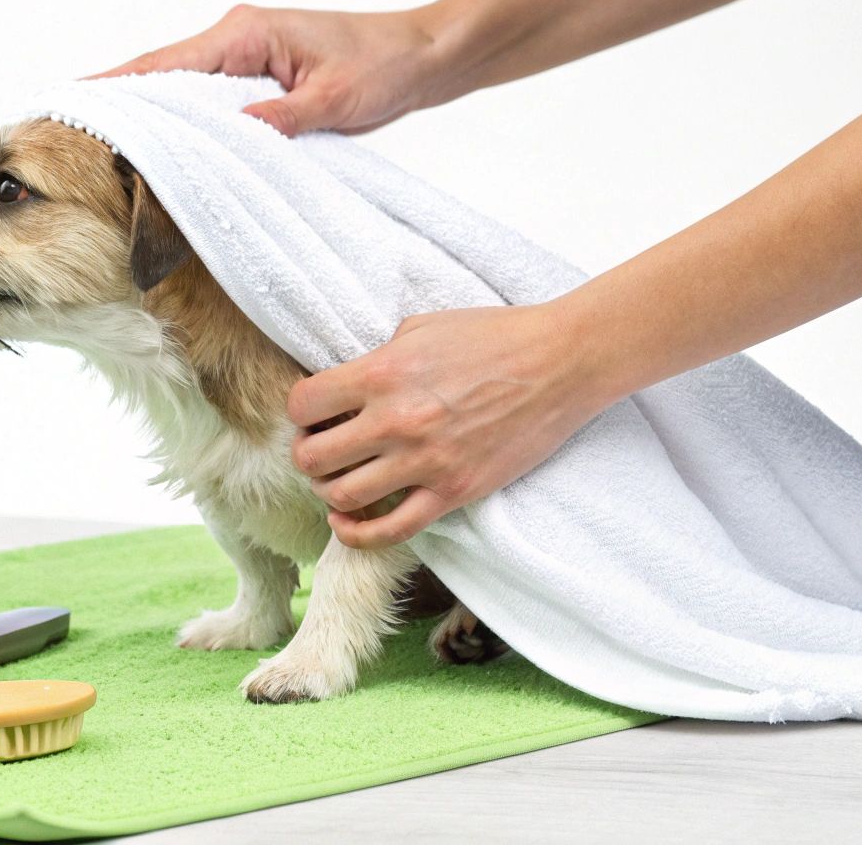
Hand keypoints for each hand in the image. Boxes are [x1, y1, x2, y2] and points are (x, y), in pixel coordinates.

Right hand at [91, 5, 454, 136]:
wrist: (422, 56)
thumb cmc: (386, 67)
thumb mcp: (336, 99)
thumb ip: (283, 118)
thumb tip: (238, 134)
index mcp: (248, 33)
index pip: (169, 62)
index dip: (119, 84)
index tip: (76, 100)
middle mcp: (238, 38)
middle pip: (162, 73)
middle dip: (118, 100)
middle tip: (70, 129)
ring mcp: (245, 56)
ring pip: (180, 88)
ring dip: (148, 114)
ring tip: (100, 143)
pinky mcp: (256, 77)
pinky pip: (206, 101)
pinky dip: (181, 120)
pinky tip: (160, 146)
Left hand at [288, 304, 611, 548]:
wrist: (561, 362)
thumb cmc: (494, 336)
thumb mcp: (421, 327)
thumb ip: (378, 357)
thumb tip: (347, 385)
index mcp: (382, 373)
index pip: (302, 405)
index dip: (299, 411)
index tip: (313, 414)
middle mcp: (396, 420)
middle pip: (313, 458)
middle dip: (308, 455)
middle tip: (320, 450)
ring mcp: (425, 461)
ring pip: (342, 497)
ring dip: (329, 493)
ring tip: (339, 481)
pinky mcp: (454, 491)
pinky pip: (390, 531)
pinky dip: (357, 535)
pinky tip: (346, 525)